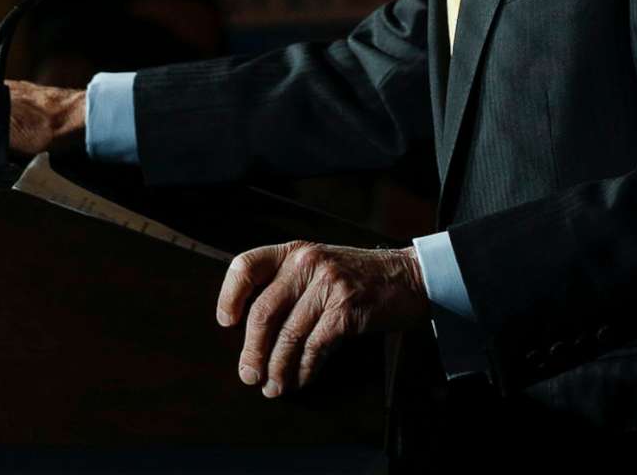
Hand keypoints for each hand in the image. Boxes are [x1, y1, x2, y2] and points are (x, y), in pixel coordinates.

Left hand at [216, 241, 425, 396]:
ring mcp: (329, 284)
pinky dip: (304, 370)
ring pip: (288, 335)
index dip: (230, 295)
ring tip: (272, 387)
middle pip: (264, 311)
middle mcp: (308, 262)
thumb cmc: (359, 277)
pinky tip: (301, 380)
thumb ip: (289, 285)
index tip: (228, 322)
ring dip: (276, 368)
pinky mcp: (347, 309)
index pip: (247, 265)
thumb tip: (253, 332)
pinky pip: (315, 347)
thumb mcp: (320, 266)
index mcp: (295, 251)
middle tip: (249, 375)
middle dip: (252, 350)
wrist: (408, 277)